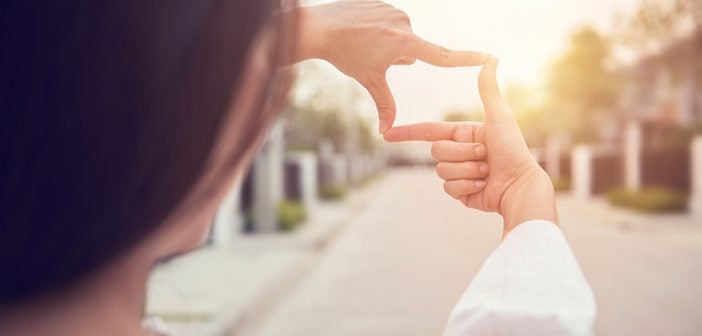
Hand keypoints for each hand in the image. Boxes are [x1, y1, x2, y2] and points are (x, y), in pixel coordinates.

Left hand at [295, 1, 489, 132]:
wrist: (320, 27)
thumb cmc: (345, 55)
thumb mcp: (368, 80)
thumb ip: (385, 104)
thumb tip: (387, 132)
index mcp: (405, 44)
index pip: (442, 55)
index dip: (466, 59)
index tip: (488, 56)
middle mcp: (405, 23)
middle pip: (411, 49)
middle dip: (397, 56)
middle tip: (372, 55)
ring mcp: (394, 10)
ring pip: (399, 34)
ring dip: (387, 42)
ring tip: (363, 42)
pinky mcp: (383, 2)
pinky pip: (388, 20)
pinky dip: (377, 28)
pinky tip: (360, 30)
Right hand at [383, 58, 556, 235]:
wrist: (519, 186)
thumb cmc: (513, 150)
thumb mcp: (500, 116)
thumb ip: (488, 89)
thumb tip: (491, 58)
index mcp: (464, 134)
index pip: (429, 131)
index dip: (408, 132)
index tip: (387, 134)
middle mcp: (460, 152)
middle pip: (437, 150)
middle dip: (461, 153)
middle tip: (484, 154)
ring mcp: (459, 173)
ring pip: (442, 170)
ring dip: (466, 170)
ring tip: (486, 171)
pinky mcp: (460, 192)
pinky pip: (448, 188)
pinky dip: (466, 186)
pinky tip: (483, 185)